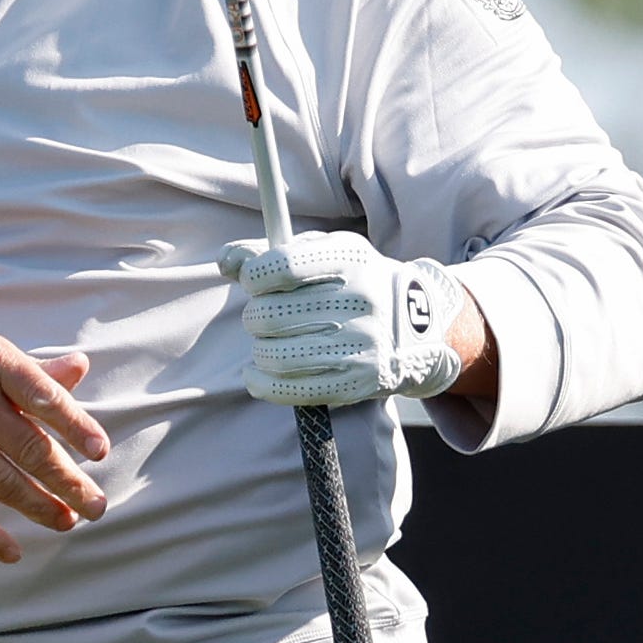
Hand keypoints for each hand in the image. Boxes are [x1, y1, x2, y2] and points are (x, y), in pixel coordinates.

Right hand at [0, 321, 110, 563]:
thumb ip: (31, 368)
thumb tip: (80, 368)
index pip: (42, 395)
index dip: (75, 425)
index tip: (100, 452)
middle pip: (28, 448)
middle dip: (68, 481)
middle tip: (97, 505)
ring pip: (3, 482)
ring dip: (41, 508)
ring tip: (69, 523)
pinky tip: (14, 552)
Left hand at [218, 233, 473, 405]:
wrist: (418, 324)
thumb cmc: (353, 280)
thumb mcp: (323, 252)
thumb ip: (269, 251)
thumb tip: (224, 261)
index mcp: (351, 258)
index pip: (282, 267)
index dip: (254, 276)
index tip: (254, 281)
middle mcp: (359, 301)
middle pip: (272, 315)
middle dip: (255, 315)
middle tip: (264, 315)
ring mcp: (361, 345)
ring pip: (275, 355)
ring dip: (259, 348)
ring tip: (266, 341)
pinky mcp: (357, 383)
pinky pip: (293, 391)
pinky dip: (262, 383)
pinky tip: (256, 373)